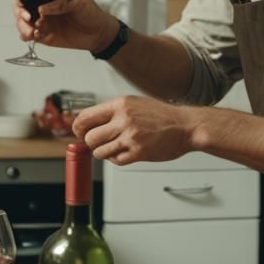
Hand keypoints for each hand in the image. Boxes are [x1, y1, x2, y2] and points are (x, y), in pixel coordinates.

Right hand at [13, 0, 117, 53]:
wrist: (99, 33)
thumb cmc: (91, 12)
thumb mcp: (79, 1)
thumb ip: (61, 3)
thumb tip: (42, 8)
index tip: (27, 9)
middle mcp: (43, 7)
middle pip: (21, 8)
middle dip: (20, 15)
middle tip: (29, 21)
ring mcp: (43, 22)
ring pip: (23, 23)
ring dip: (22, 27)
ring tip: (31, 33)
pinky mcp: (45, 36)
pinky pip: (30, 36)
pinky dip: (26, 36)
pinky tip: (32, 37)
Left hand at [72, 96, 199, 163]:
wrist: (186, 126)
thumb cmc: (162, 115)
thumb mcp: (134, 103)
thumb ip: (112, 111)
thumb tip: (89, 121)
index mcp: (120, 104)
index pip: (86, 117)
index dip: (78, 127)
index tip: (78, 132)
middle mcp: (124, 119)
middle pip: (89, 137)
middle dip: (90, 143)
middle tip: (96, 143)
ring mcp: (131, 137)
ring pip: (100, 151)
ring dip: (102, 152)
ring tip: (112, 148)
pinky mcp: (139, 152)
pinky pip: (116, 160)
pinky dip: (116, 159)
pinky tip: (123, 153)